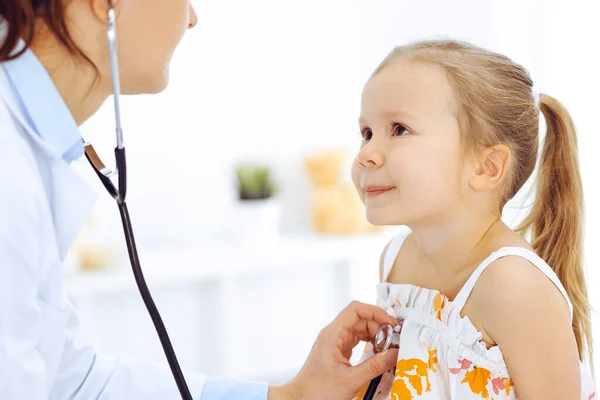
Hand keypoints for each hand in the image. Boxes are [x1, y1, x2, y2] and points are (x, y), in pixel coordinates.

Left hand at [269, 301, 399, 399]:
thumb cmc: (316, 391)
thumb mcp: (350, 380)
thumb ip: (374, 366)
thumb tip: (394, 354)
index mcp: (332, 334)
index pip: (356, 310)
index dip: (376, 312)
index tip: (391, 323)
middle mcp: (333, 334)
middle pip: (361, 319)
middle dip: (379, 327)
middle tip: (393, 341)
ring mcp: (336, 342)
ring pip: (360, 329)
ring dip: (375, 336)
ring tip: (387, 348)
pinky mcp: (338, 351)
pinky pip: (357, 340)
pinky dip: (370, 344)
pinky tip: (378, 354)